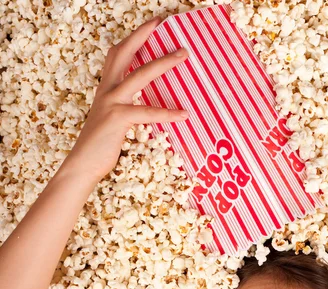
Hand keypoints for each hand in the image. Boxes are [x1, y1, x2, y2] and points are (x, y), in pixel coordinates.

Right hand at [62, 17, 188, 184]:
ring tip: (182, 55)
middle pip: (124, 53)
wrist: (83, 165)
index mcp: (105, 90)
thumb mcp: (111, 122)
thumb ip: (123, 110)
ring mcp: (112, 102)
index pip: (117, 55)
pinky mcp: (118, 118)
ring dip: (163, 62)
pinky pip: (147, 112)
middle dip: (142, 35)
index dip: (132, 38)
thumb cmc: (99, 147)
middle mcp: (107, 91)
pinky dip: (167, 113)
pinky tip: (183, 114)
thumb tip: (142, 108)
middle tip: (161, 23)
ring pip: (140, 75)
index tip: (150, 26)